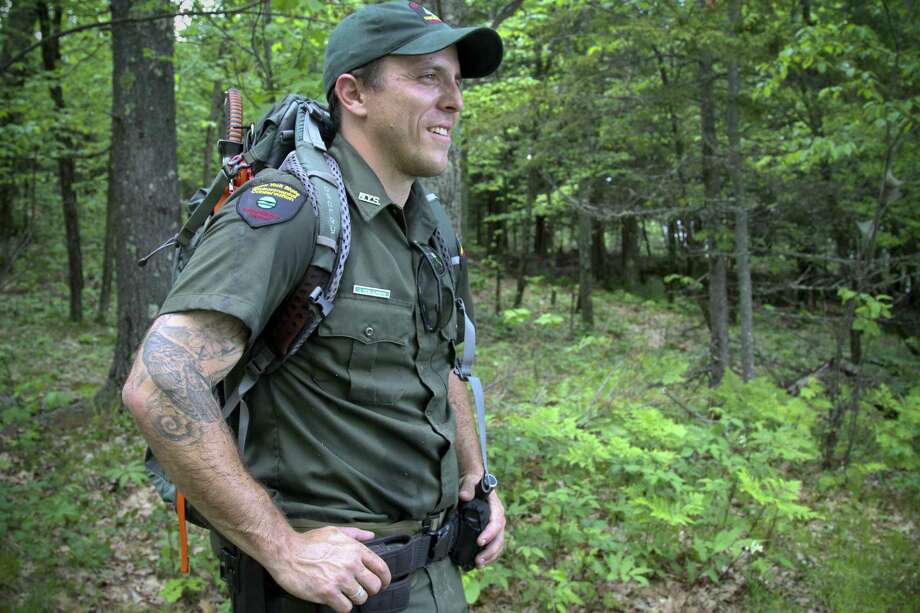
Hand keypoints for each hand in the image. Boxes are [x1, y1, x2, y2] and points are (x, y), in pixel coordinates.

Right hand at [266, 526, 390, 611]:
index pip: (381, 568)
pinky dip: (342, 607)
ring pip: (361, 598)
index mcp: (355, 549)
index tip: (382, 584)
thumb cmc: (308, 542)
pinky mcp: (327, 593)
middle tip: (360, 590)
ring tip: (345, 595)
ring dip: (354, 599)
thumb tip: (371, 536)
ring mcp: (340, 579)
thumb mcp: (334, 531)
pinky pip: (346, 607)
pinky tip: (336, 601)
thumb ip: (355, 534)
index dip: (385, 579)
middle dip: (369, 590)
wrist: (286, 552)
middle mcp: (351, 564)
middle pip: (374, 586)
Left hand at [458, 473, 505, 567]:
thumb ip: (467, 487)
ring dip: (490, 556)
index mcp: (495, 507)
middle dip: (490, 550)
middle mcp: (498, 518)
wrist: (473, 482)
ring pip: (498, 544)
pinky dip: (489, 556)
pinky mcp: (489, 531)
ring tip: (478, 565)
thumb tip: (464, 496)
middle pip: (499, 537)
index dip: (489, 533)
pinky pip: (493, 545)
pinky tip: (478, 564)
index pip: (496, 522)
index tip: (479, 541)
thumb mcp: (469, 480)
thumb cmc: (471, 482)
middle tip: (479, 561)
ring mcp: (495, 526)